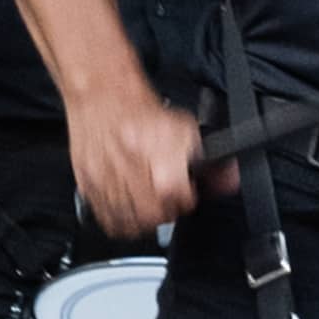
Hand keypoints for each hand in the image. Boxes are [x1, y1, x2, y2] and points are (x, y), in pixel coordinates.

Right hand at [67, 78, 203, 240]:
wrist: (103, 95)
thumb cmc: (142, 111)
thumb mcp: (187, 129)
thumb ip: (211, 160)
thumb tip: (230, 179)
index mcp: (158, 158)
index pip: (180, 200)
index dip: (187, 198)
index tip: (186, 192)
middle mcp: (131, 173)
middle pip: (156, 216)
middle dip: (167, 211)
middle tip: (168, 199)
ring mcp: (106, 182)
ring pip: (132, 223)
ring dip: (145, 219)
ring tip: (150, 203)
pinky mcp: (88, 186)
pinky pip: (108, 220)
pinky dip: (122, 221)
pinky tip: (130, 208)